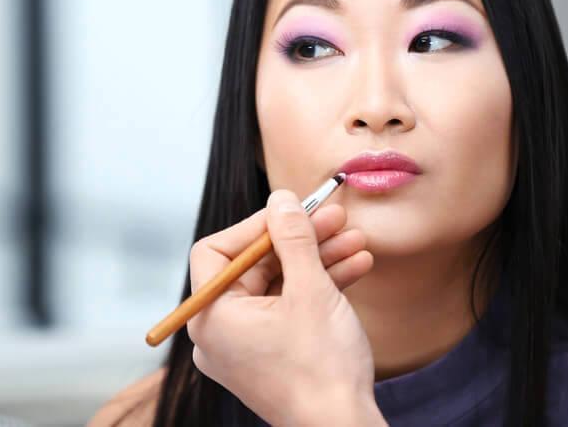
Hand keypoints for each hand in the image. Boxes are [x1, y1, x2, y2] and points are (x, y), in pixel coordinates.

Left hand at [186, 190, 384, 426]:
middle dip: (300, 240)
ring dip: (318, 260)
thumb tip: (281, 199)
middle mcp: (220, 333)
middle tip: (334, 218)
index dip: (256, 225)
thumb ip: (293, 238)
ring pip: (279, 285)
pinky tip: (356, 267)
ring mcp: (247, 346)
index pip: (217, 251)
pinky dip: (318, 287)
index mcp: (212, 317)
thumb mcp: (310, 289)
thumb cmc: (320, 367)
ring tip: (356, 241)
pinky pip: (289, 309)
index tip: (293, 211)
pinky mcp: (272, 355)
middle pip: (255, 266)